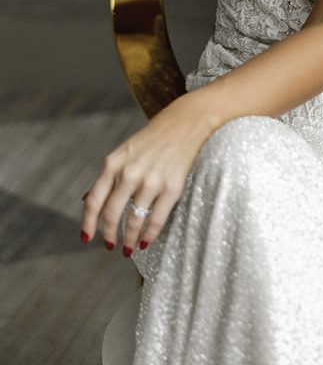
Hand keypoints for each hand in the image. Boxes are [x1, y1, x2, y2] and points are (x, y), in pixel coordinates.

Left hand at [80, 93, 212, 254]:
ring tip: (128, 248)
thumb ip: (109, 175)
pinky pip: (156, 220)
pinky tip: (145, 241)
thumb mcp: (126, 150)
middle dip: (109, 234)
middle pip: (112, 214)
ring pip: (134, 220)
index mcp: (114, 162)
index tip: (87, 238)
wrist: (187, 120)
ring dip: (129, 239)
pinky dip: (149, 235)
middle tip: (111, 245)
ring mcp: (151, 181)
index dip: (89, 223)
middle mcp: (130, 172)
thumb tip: (88, 200)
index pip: (95, 200)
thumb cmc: (155, 135)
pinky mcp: (172, 187)